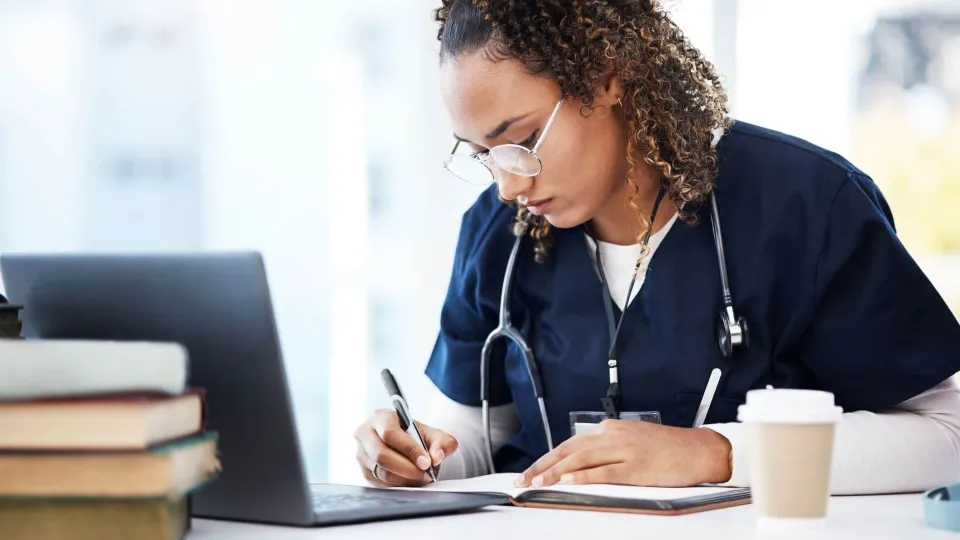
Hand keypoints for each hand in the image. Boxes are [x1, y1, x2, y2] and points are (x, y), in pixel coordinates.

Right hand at [354, 409, 457, 486]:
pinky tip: (410, 482)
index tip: (426, 462)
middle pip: (381, 455)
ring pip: (380, 471)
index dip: (409, 449)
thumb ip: (443, 442)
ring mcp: (361, 454)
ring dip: (404, 479)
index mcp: (380, 417)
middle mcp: (365, 434)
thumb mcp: (434, 434)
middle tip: (425, 475)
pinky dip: (398, 485)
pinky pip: (379, 483)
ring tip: (421, 479)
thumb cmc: (417, 436)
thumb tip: (436, 457)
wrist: (405, 444)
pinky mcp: (364, 471)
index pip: (390, 433)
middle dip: (407, 468)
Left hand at [514, 419, 730, 487]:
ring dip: (556, 472)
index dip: (547, 458)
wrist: (698, 450)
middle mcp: (613, 436)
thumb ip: (607, 448)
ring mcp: (624, 450)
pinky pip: (605, 471)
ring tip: (538, 483)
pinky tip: (569, 481)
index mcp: (610, 429)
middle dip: (543, 465)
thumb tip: (580, 463)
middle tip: (524, 479)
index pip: (570, 444)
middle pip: (569, 450)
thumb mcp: (631, 440)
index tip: (531, 471)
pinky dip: (584, 476)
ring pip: (581, 460)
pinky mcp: (636, 467)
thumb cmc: (667, 449)